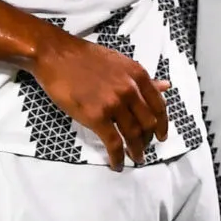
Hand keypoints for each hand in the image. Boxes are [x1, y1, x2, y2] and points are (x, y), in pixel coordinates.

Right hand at [26, 23, 169, 169]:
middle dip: (147, 140)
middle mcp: (130, 90)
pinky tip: (117, 164)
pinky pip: (113, 143)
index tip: (161, 136)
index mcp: (137, 75)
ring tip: (135, 159)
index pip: (159, 106)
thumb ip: (141, 79)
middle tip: (143, 148)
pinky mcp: (96, 117)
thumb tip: (165, 86)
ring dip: (136, 151)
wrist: (55, 55)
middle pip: (148, 123)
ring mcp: (114, 104)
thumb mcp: (119, 62)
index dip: (163, 125)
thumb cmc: (83, 57)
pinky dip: (118, 157)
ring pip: (133, 135)